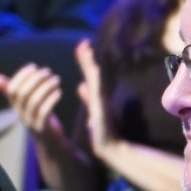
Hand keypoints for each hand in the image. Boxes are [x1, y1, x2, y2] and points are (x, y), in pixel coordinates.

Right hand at [0, 63, 68, 135]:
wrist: (51, 142)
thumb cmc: (38, 117)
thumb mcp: (26, 103)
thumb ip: (14, 91)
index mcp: (15, 105)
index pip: (12, 88)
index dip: (21, 76)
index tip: (33, 66)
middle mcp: (20, 113)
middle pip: (23, 94)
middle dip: (35, 79)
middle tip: (48, 71)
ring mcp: (30, 121)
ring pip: (34, 101)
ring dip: (46, 87)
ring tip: (56, 79)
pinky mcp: (42, 128)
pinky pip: (45, 112)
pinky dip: (52, 100)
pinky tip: (59, 92)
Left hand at [74, 39, 116, 154]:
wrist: (110, 147)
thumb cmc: (103, 132)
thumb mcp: (93, 110)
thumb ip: (87, 97)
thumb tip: (80, 85)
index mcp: (96, 95)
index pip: (90, 75)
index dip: (85, 61)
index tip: (81, 46)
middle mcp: (100, 95)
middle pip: (93, 72)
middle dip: (87, 58)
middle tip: (82, 42)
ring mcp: (102, 100)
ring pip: (95, 78)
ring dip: (89, 64)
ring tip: (84, 49)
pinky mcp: (101, 107)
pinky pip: (96, 90)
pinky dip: (92, 81)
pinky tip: (91, 70)